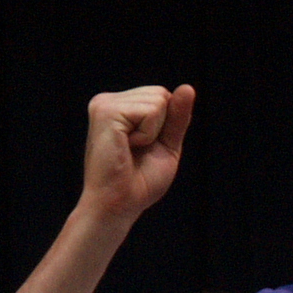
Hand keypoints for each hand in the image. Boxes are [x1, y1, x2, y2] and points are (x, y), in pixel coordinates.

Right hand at [81, 84, 193, 220]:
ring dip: (153, 132)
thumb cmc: (139, 181)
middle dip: (160, 127)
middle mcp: (107, 101)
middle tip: (136, 151)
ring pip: (158, 101)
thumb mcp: (166, 145)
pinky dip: (148, 135)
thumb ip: (176, 117)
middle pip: (162, 94)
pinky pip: (151, 111)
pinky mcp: (106, 111)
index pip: (162, 96)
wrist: (118, 205)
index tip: (143, 148)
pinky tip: (127, 147)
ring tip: (130, 149)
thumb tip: (188, 87)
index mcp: (118, 107)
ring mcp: (104, 104)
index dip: (165, 126)